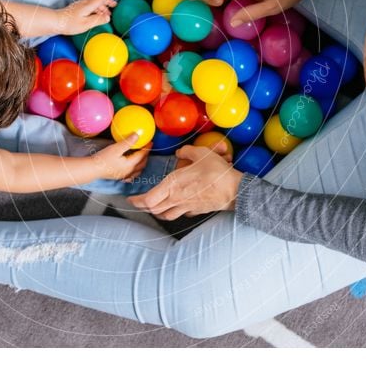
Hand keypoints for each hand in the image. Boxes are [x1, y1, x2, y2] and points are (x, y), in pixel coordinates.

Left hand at [57, 0, 116, 34]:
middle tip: (114, 4)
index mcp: (88, 5)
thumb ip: (98, 20)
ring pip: (94, 3)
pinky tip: (96, 14)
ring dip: (102, 6)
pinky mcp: (77, 9)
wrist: (56, 22)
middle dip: (107, 1)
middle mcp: (85, 3)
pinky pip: (90, 6)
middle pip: (98, 0)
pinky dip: (96, 9)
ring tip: (107, 13)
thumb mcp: (86, 24)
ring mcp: (80, 5)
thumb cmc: (70, 23)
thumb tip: (107, 17)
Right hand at [93, 133, 150, 180]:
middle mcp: (129, 171)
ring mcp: (124, 175)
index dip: (147, 148)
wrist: (92, 169)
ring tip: (142, 157)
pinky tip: (133, 169)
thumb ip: (128, 142)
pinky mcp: (119, 177)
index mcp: (130, 164)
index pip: (142, 155)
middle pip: (142, 163)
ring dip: (142, 163)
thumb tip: (137, 135)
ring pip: (138, 170)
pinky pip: (132, 175)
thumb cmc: (103, 159)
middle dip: (146, 156)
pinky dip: (135, 171)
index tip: (150, 142)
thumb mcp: (116, 148)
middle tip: (147, 148)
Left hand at [128, 145, 242, 220]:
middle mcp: (176, 198)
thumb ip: (187, 151)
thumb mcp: (201, 154)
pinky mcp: (195, 210)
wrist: (234, 190)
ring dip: (157, 211)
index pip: (148, 199)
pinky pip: (180, 214)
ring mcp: (186, 207)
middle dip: (143, 206)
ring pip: (165, 214)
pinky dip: (174, 211)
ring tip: (153, 206)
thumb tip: (181, 152)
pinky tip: (176, 206)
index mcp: (173, 185)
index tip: (131, 198)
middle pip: (153, 209)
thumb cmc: (217, 173)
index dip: (137, 201)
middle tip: (138, 202)